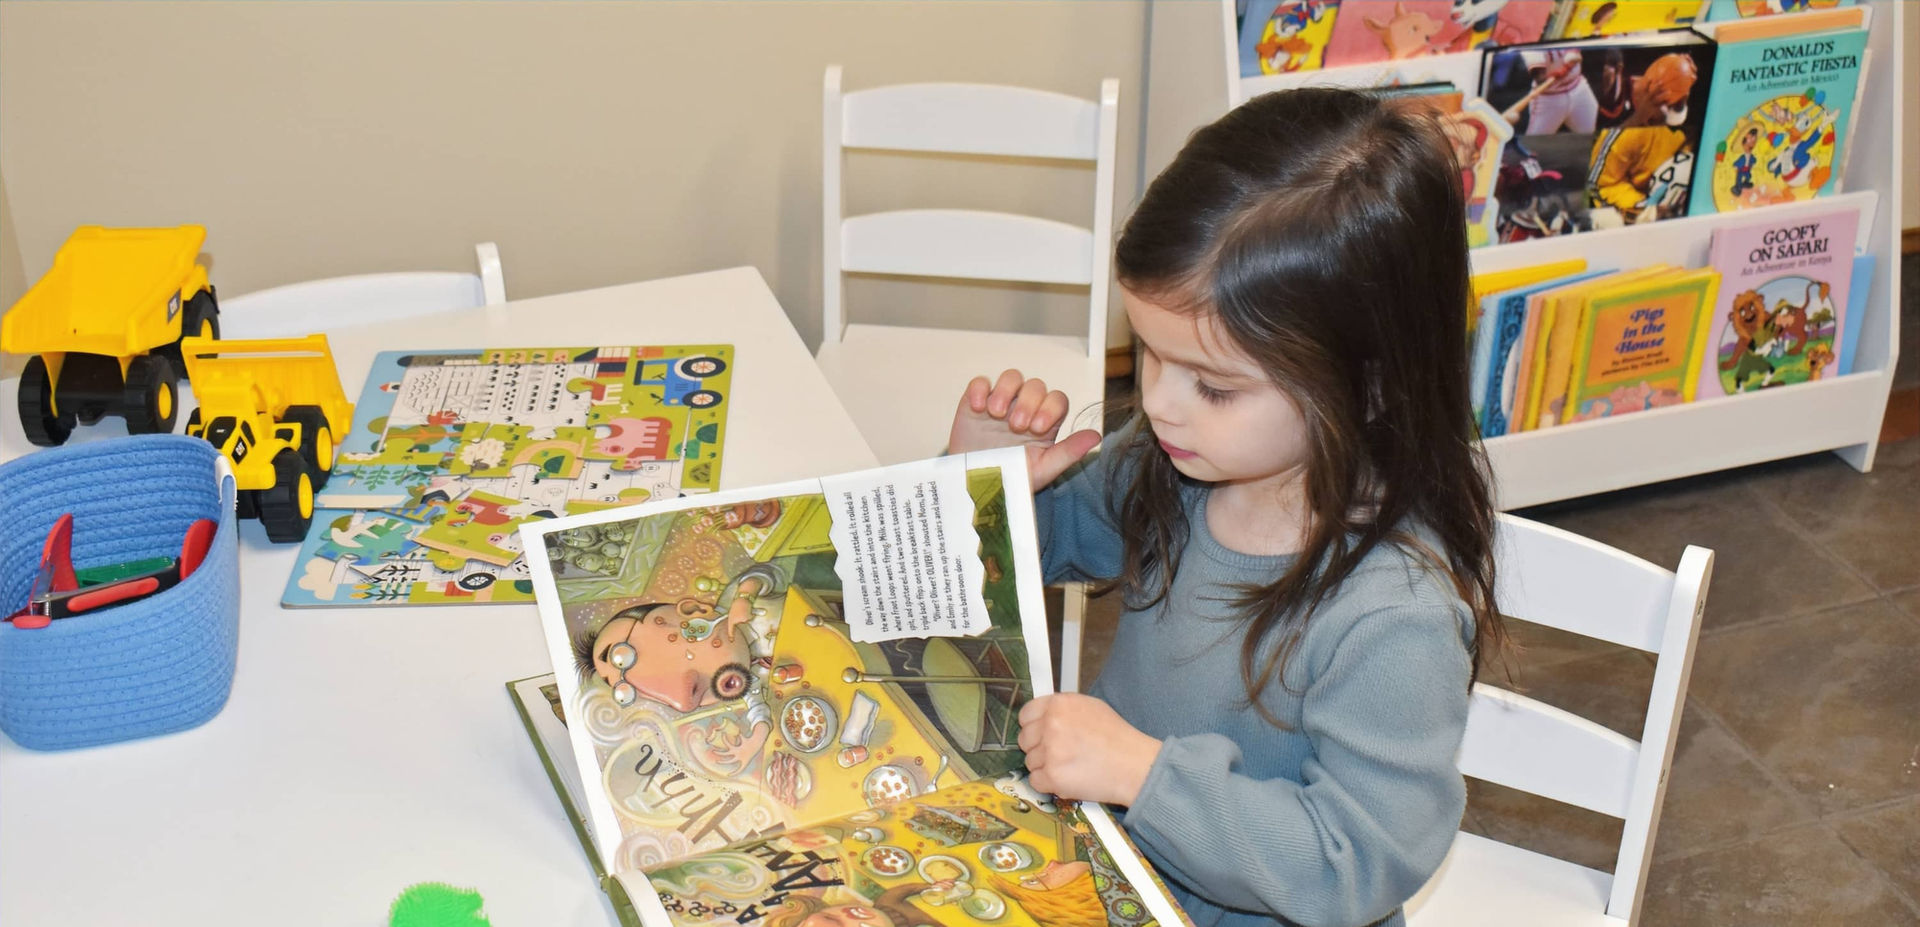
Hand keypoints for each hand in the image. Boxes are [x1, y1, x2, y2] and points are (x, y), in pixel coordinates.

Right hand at [949, 370, 1101, 490]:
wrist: (975, 485)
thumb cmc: (1012, 477)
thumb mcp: (1042, 469)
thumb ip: (1069, 452)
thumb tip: (1096, 437)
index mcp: (1045, 421)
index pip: (1057, 399)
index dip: (1050, 408)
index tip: (1037, 428)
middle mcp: (1024, 407)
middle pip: (1036, 385)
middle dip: (1028, 402)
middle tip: (1017, 425)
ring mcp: (1001, 402)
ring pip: (1011, 377)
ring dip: (1006, 391)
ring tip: (997, 414)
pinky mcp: (975, 402)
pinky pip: (980, 382)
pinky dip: (980, 390)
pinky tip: (978, 408)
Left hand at [1017, 693, 1160, 806]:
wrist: (1134, 765)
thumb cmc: (1117, 737)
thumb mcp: (1090, 707)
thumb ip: (1062, 709)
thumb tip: (1042, 717)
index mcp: (1058, 704)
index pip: (1025, 715)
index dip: (1033, 727)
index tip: (1042, 735)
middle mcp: (1050, 724)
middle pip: (1024, 740)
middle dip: (1038, 748)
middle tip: (1062, 754)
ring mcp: (1049, 750)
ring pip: (1030, 762)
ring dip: (1045, 767)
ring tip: (1071, 767)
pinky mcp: (1052, 776)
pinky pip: (1035, 781)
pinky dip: (1048, 784)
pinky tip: (1068, 779)